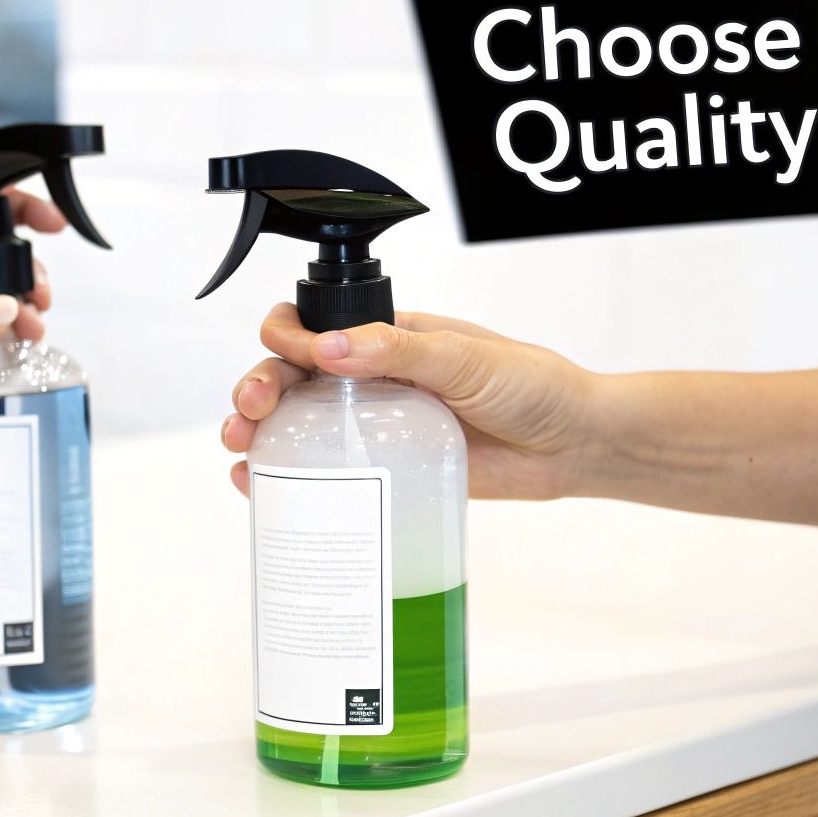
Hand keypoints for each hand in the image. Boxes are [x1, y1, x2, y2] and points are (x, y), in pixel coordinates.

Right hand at [220, 303, 603, 499]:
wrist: (575, 445)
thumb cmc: (533, 387)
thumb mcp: (466, 358)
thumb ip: (399, 351)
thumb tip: (329, 347)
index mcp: (389, 337)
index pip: (316, 327)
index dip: (286, 338)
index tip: (282, 356)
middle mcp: (375, 379)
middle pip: (293, 378)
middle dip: (258, 389)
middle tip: (250, 415)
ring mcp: (379, 428)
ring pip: (300, 427)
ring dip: (260, 434)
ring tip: (242, 454)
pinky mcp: (390, 473)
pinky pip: (330, 475)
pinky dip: (287, 481)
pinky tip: (260, 489)